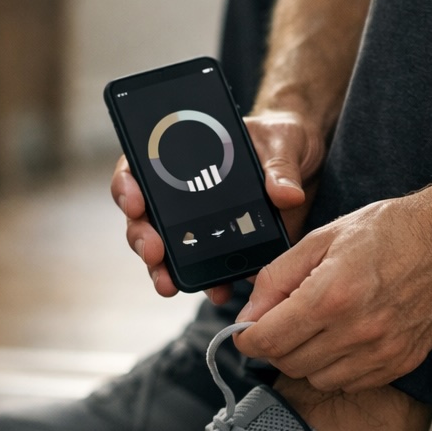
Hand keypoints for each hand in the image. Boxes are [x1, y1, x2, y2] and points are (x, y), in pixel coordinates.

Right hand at [110, 108, 325, 301]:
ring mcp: (195, 224)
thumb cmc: (282, 140)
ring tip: (169, 284)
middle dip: (142, 237)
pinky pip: (205, 268)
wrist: (304, 162)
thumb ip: (280, 166)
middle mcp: (178, 193)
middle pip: (143, 218)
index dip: (127, 186)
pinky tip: (218, 290)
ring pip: (164, 250)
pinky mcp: (221, 247)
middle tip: (153, 251)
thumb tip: (286, 195)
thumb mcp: (283, 143)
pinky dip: (208, 283)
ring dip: (162, 269)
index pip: (137, 168)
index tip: (136, 203)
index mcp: (180, 156)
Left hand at [231, 193, 431, 392]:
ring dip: (305, 359)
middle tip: (283, 321)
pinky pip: (351, 383)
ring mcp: (383, 352)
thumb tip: (247, 315)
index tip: (246, 330)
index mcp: (330, 296)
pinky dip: (337, 368)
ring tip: (316, 327)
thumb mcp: (321, 239)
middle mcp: (356, 331)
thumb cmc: (389, 231)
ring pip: (316, 379)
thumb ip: (276, 279)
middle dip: (274, 345)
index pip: (267, 341)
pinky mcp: (402, 362)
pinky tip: (343, 338)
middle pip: (287, 363)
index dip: (247, 338)